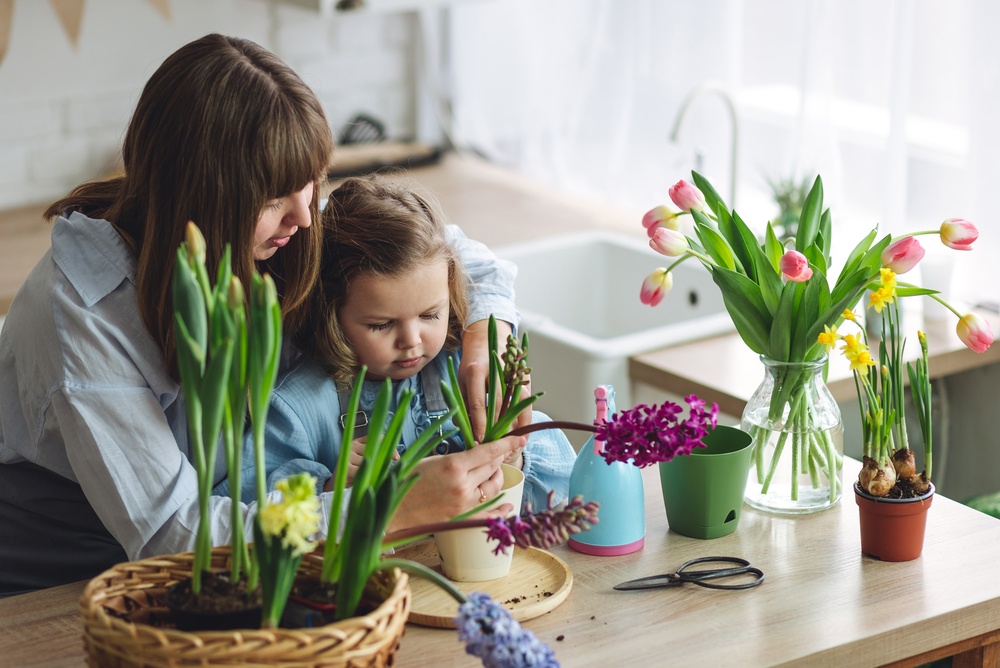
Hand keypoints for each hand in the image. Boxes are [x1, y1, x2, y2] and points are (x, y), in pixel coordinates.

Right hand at [322, 436, 397, 490]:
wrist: (336, 488)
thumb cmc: (356, 475)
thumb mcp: (368, 464)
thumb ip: (379, 458)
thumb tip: (398, 459)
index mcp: (360, 441)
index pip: (379, 438)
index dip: (389, 448)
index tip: (397, 459)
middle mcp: (353, 445)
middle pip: (374, 450)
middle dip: (381, 463)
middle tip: (383, 473)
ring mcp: (348, 454)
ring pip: (369, 462)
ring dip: (371, 472)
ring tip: (365, 479)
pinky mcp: (344, 466)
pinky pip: (362, 471)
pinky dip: (364, 478)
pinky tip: (360, 481)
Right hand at [386, 435, 524, 532]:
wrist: (393, 508)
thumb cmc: (406, 479)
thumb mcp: (431, 459)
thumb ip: (457, 457)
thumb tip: (477, 452)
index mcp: (453, 465)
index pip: (489, 451)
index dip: (506, 444)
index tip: (519, 439)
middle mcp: (462, 485)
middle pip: (492, 467)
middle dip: (497, 458)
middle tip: (496, 453)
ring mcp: (464, 504)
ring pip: (492, 487)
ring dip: (496, 477)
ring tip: (491, 471)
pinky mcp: (462, 518)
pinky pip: (489, 514)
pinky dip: (501, 510)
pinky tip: (508, 505)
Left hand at [460, 318, 532, 440]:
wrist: (488, 339)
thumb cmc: (471, 364)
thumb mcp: (461, 382)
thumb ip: (463, 405)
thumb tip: (467, 431)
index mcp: (476, 371)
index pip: (478, 402)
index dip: (479, 424)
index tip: (478, 441)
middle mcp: (496, 372)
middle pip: (498, 406)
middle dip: (495, 429)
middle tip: (491, 448)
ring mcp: (512, 375)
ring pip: (515, 406)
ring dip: (512, 428)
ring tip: (507, 446)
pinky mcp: (524, 379)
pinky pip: (526, 404)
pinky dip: (524, 421)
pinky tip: (521, 435)